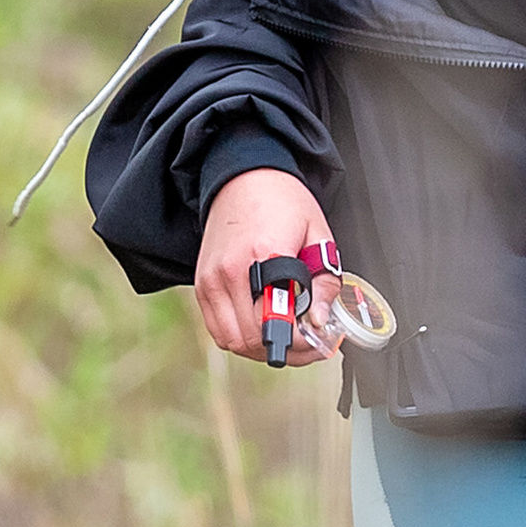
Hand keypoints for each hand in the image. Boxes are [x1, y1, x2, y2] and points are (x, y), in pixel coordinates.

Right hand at [196, 168, 337, 362]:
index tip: (316, 338)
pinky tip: (261, 323)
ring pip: (232, 340)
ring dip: (259, 346)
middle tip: (306, 341)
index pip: (276, 324)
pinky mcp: (201, 283)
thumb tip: (320, 323)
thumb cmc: (284, 202)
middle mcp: (231, 271)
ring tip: (284, 334)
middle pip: (252, 340)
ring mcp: (211, 279)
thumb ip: (324, 284)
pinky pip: (217, 328)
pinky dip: (239, 334)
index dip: (299, 342)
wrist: (245, 177)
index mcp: (265, 255)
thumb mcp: (319, 235)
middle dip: (284, 349)